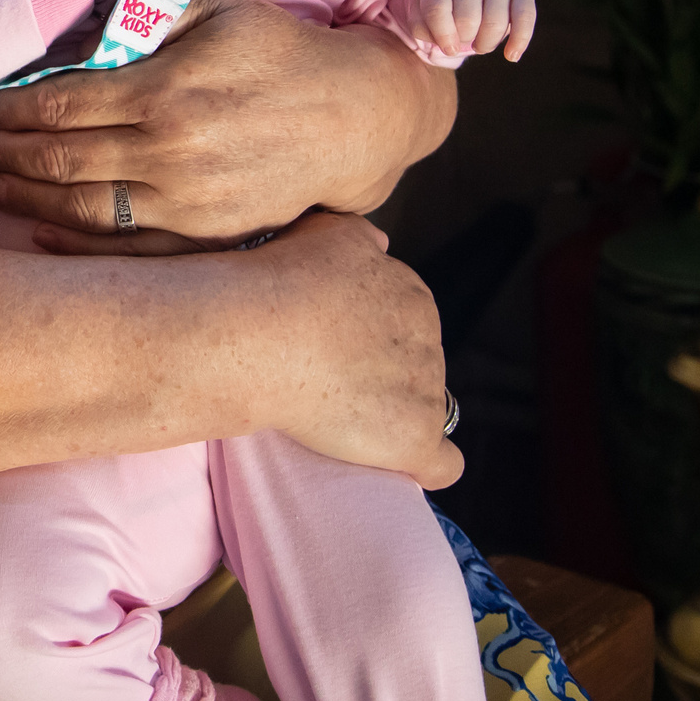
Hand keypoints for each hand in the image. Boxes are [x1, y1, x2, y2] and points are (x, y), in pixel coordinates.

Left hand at [0, 0, 453, 248]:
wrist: (353, 118)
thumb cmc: (279, 52)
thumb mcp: (216, 7)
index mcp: (164, 91)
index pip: (61, 103)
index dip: (13, 108)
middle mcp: (168, 152)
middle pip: (60, 160)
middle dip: (7, 155)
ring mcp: (185, 202)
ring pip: (82, 209)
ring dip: (26, 200)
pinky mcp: (204, 236)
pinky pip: (126, 250)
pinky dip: (74, 245)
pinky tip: (41, 233)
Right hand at [248, 212, 460, 488]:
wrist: (257, 334)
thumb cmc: (279, 281)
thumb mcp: (326, 233)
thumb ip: (362, 236)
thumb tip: (382, 243)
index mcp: (411, 295)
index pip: (406, 324)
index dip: (370, 341)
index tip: (332, 349)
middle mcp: (429, 339)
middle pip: (416, 367)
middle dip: (383, 377)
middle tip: (328, 384)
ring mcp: (426, 391)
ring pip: (423, 410)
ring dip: (393, 417)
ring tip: (339, 422)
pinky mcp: (414, 438)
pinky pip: (441, 463)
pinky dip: (425, 465)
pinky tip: (403, 467)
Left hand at [416, 0, 535, 60]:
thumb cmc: (442, 6)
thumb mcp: (422, 13)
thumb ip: (422, 30)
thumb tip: (447, 46)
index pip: (437, 8)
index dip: (442, 35)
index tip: (448, 48)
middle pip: (467, 19)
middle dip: (464, 40)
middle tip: (464, 41)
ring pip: (494, 22)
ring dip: (485, 44)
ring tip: (480, 45)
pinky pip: (525, 17)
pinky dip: (520, 41)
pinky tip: (511, 56)